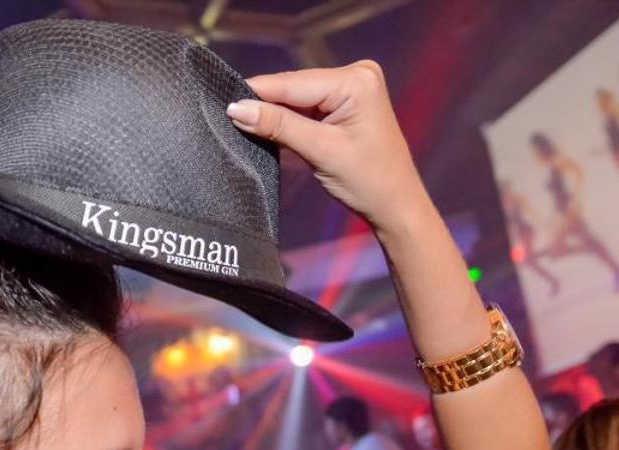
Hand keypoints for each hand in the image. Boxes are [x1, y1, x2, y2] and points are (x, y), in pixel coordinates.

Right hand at [226, 61, 428, 232]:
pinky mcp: (348, 102)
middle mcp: (357, 74)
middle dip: (265, 103)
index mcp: (356, 81)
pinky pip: (309, 105)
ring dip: (275, 111)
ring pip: (298, 96)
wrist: (396, 204)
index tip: (222, 101)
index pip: (293, 83)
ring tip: (242, 121)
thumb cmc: (368, 181)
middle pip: (294, 87)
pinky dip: (290, 118)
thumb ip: (278, 126)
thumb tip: (237, 109)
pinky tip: (268, 125)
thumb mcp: (319, 151)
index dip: (256, 93)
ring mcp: (353, 86)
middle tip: (227, 115)